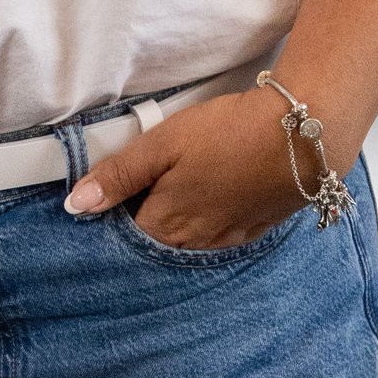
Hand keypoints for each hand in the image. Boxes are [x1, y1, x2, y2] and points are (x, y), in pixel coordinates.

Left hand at [63, 88, 317, 247]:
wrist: (301, 137)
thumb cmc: (227, 134)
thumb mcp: (163, 144)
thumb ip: (119, 175)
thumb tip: (76, 206)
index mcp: (166, 225)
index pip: (125, 235)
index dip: (114, 215)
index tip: (111, 196)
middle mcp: (195, 242)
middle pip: (157, 242)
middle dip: (145, 224)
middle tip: (143, 190)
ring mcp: (228, 239)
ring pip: (189, 242)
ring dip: (177, 226)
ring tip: (177, 192)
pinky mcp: (255, 229)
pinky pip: (220, 237)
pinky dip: (208, 224)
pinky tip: (212, 200)